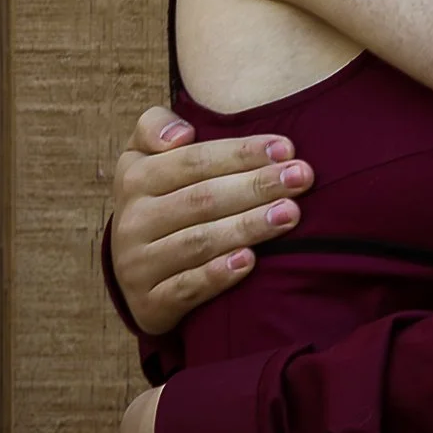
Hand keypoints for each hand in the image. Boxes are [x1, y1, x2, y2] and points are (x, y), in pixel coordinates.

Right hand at [110, 105, 314, 334]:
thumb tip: (181, 134)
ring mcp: (137, 265)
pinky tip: (250, 261)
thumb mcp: (144, 157)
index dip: (241, 153)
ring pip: (198, 242)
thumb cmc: (158, 199)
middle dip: (257, 186)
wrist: (136, 269)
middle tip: (301, 178)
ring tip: (290, 214)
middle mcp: (131, 221)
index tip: (286, 148)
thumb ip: (155, 127)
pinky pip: (185, 289)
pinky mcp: (149, 304)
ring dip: (247, 227)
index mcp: (134, 178)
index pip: (194, 160)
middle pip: (202, 199)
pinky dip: (217, 275)